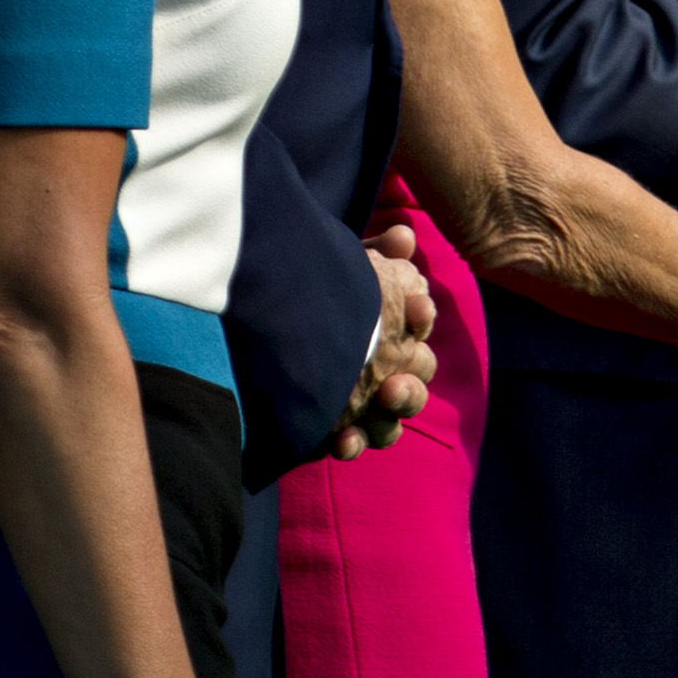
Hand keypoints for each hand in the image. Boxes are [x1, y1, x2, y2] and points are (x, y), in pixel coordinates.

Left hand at [330, 227, 438, 460]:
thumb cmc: (307, 297)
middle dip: (413, 376)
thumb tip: (404, 234)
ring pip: (400, 412)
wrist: (257, 327)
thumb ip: (374, 253)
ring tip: (384, 398)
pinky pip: (359, 442)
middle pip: (419, 373)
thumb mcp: (339, 268)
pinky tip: (341, 440)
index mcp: (392, 327)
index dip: (421, 317)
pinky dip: (354, 442)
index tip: (415, 308)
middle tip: (394, 378)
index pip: (419, 323)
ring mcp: (364, 400)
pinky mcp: (336, 427)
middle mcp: (386, 364)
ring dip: (399, 404)